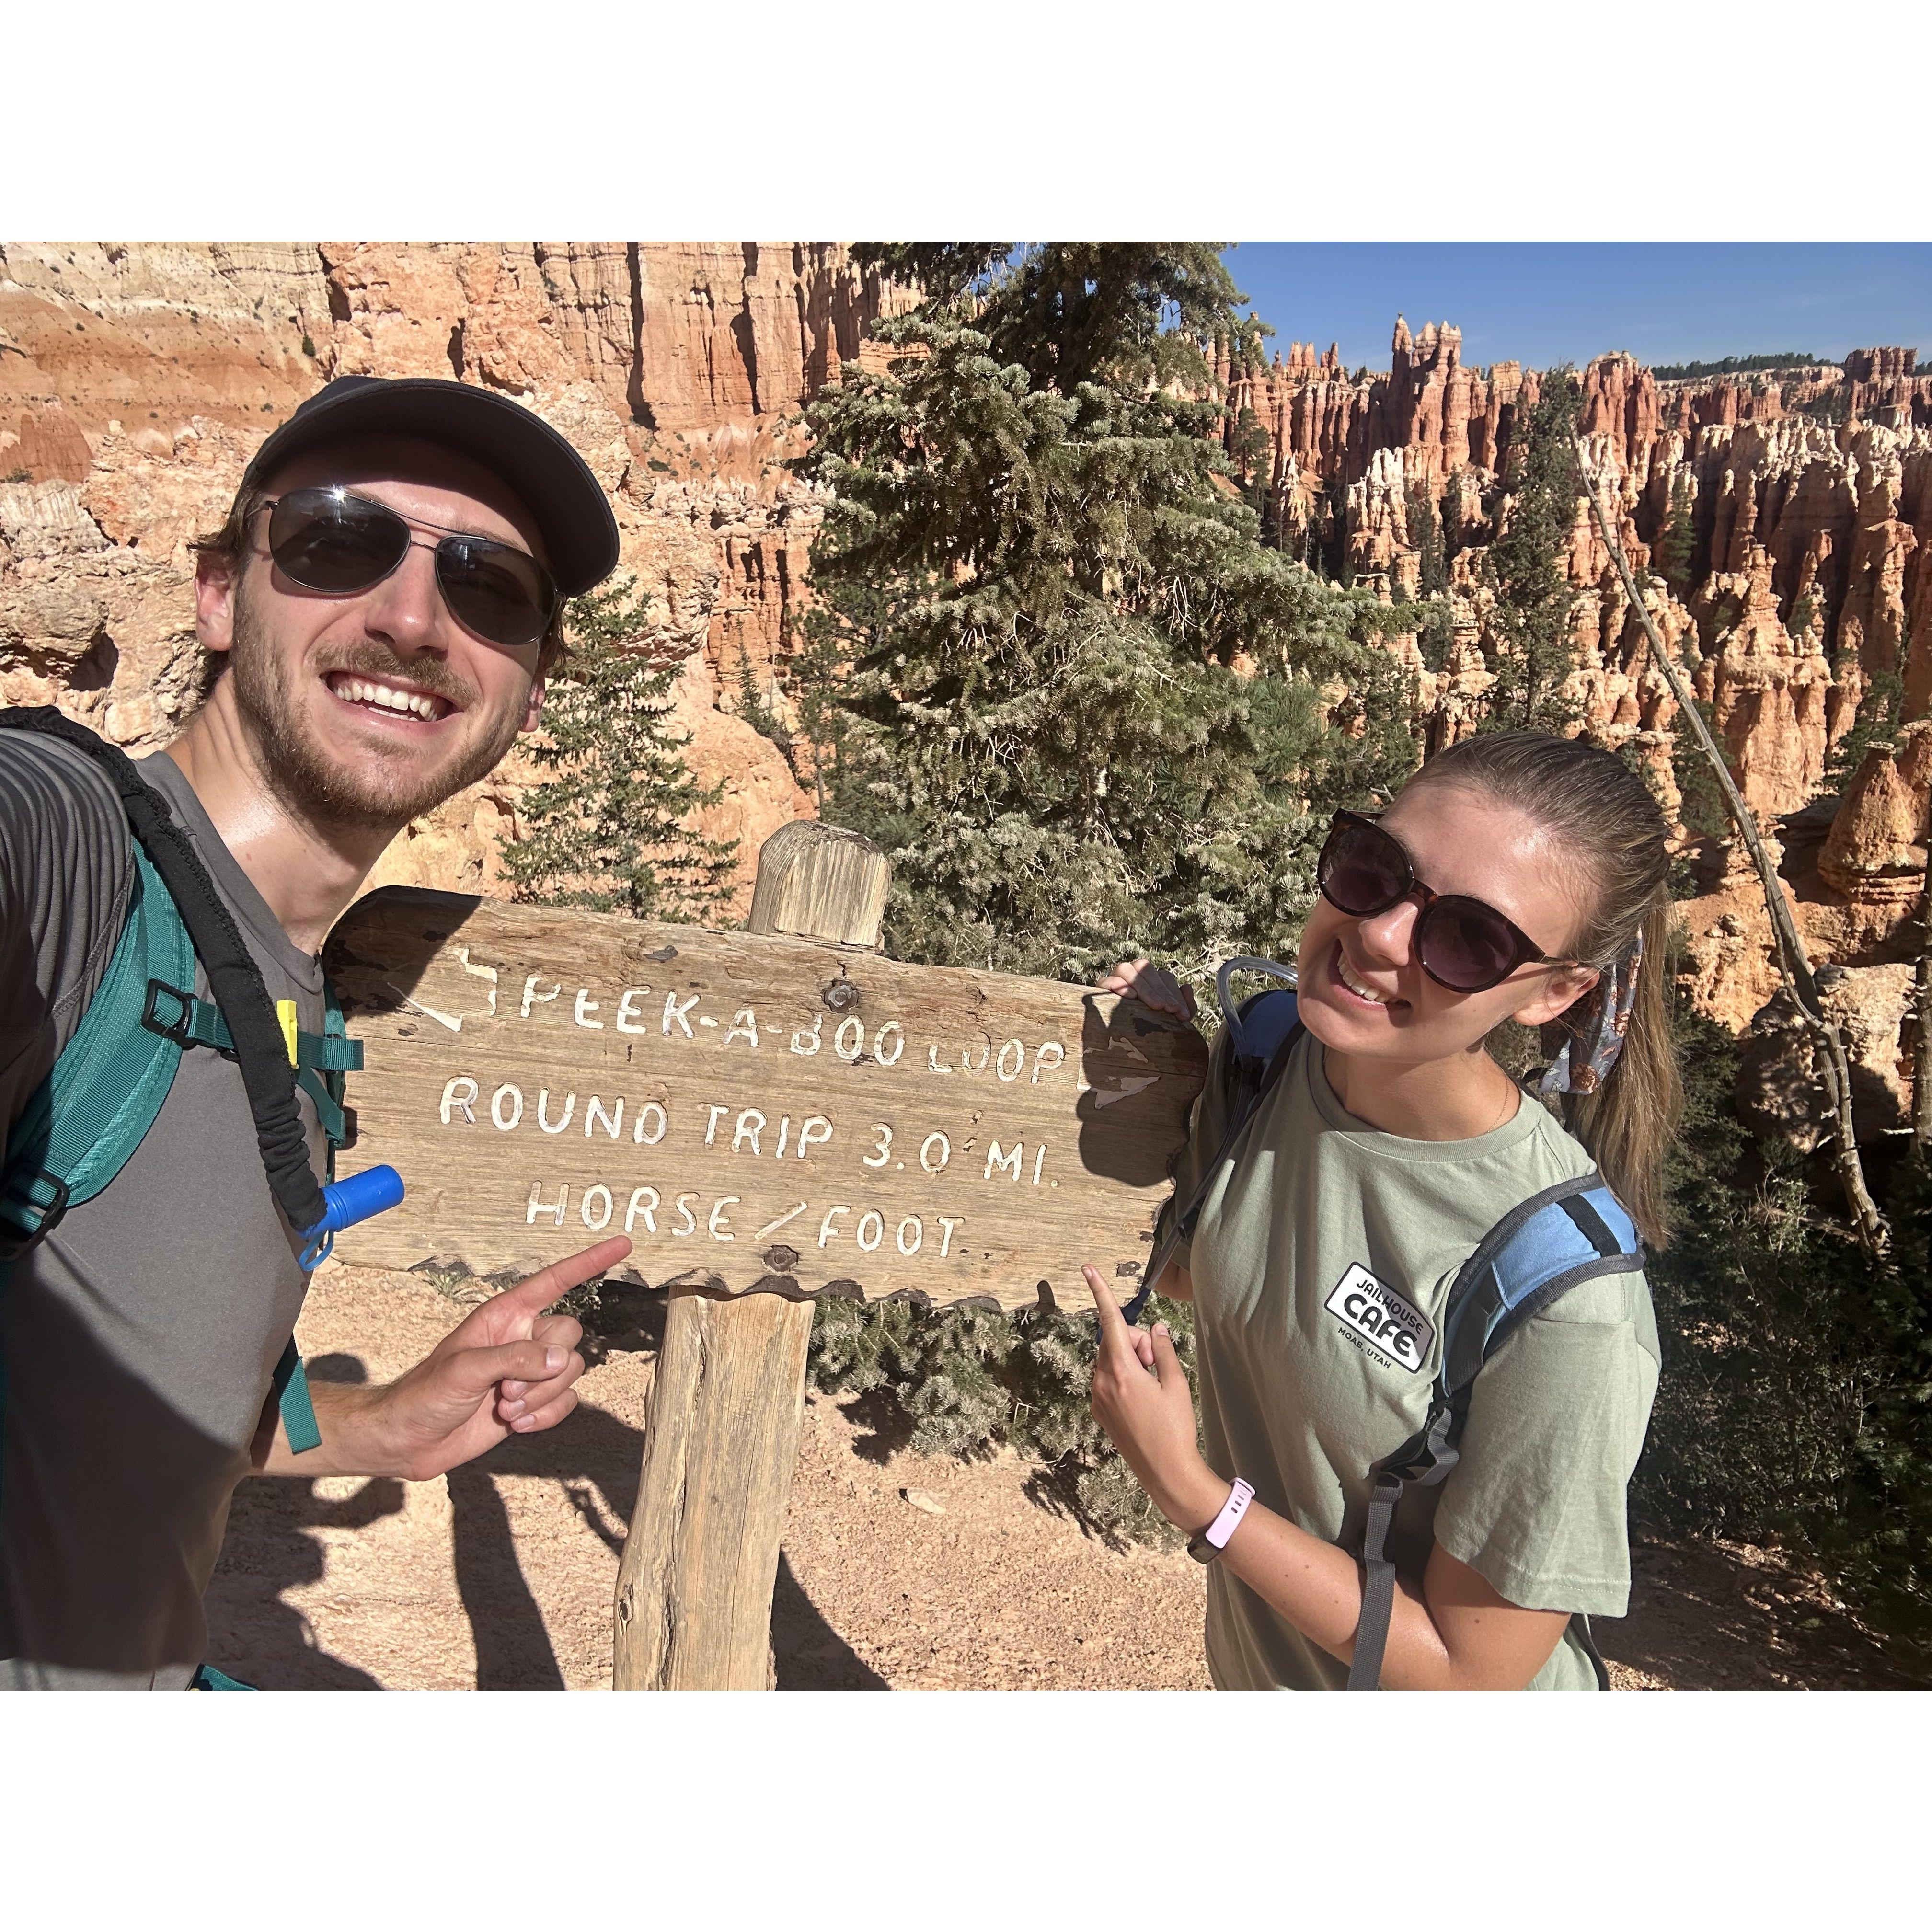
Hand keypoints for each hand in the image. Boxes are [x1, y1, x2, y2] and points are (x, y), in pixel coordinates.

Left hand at [339, 1237, 630, 1480]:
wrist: (409, 1440)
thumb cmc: (425, 1394)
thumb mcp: (465, 1368)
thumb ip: (515, 1358)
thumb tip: (560, 1360)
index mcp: (505, 1315)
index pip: (555, 1281)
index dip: (589, 1262)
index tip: (622, 1245)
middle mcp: (522, 1339)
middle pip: (569, 1337)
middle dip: (544, 1369)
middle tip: (505, 1389)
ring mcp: (529, 1372)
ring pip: (571, 1373)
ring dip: (540, 1398)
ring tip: (504, 1407)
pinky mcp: (533, 1403)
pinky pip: (566, 1402)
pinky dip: (545, 1417)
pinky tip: (516, 1424)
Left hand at [1083, 1263, 1223, 1531]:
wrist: (1165, 1473)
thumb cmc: (1175, 1428)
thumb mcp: (1175, 1384)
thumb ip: (1162, 1350)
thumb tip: (1155, 1328)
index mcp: (1121, 1372)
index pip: (1110, 1322)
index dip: (1100, 1292)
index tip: (1087, 1268)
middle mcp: (1102, 1382)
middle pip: (1114, 1341)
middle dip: (1136, 1341)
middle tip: (1158, 1363)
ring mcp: (1097, 1398)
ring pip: (1110, 1359)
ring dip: (1130, 1360)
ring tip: (1153, 1385)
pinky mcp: (1098, 1411)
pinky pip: (1108, 1378)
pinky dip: (1124, 1376)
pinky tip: (1143, 1398)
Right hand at [1098, 958, 1195, 1022]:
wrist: (1124, 1044)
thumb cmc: (1151, 1029)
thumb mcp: (1172, 1021)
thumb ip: (1186, 1006)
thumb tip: (1187, 987)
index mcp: (1151, 979)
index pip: (1164, 977)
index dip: (1174, 994)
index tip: (1181, 1014)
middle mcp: (1133, 974)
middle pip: (1145, 969)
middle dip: (1159, 990)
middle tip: (1167, 1009)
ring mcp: (1116, 979)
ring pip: (1125, 969)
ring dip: (1141, 986)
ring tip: (1152, 1005)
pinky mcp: (1100, 989)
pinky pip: (1105, 980)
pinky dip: (1116, 985)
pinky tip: (1129, 996)